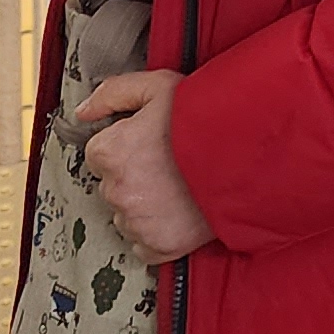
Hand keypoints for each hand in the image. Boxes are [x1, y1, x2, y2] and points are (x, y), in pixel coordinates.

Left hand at [70, 69, 214, 260]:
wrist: (250, 157)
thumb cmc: (206, 120)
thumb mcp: (158, 87)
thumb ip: (113, 93)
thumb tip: (83, 112)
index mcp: (111, 152)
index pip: (97, 155)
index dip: (123, 146)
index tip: (146, 144)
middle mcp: (118, 190)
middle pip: (111, 186)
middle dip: (132, 176)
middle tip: (165, 164)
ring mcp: (138, 222)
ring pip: (125, 216)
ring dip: (142, 206)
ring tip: (176, 187)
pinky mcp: (160, 246)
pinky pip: (143, 246)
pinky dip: (155, 233)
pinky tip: (176, 212)